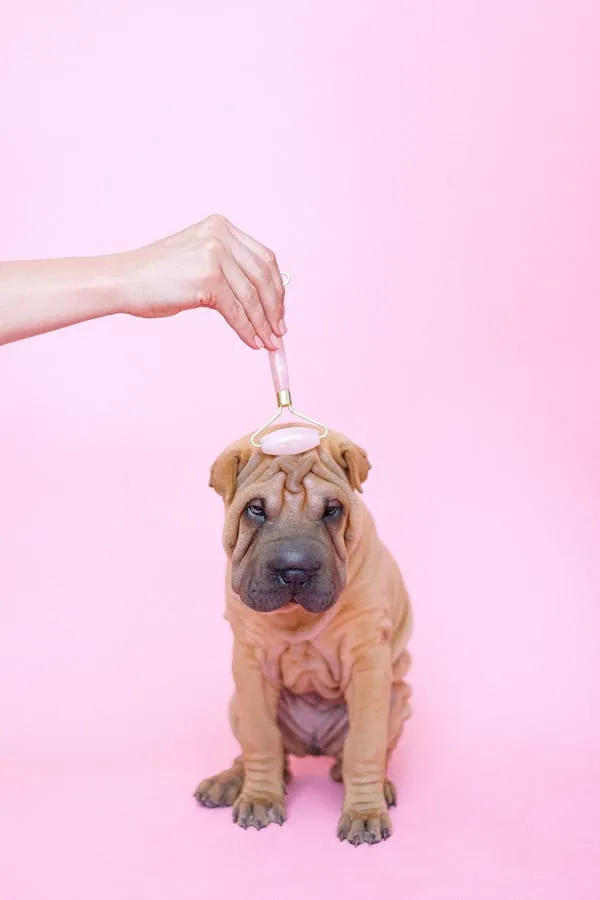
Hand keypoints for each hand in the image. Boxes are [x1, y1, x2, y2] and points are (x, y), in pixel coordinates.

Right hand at [122, 215, 286, 349]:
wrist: (123, 281)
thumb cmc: (156, 277)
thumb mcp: (198, 261)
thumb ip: (227, 270)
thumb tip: (260, 301)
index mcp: (220, 226)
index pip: (263, 258)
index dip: (276, 287)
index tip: (279, 309)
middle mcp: (220, 235)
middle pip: (264, 276)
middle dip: (275, 307)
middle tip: (279, 330)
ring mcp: (215, 255)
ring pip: (252, 297)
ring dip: (264, 323)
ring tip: (269, 342)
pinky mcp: (208, 279)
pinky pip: (236, 311)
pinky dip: (247, 330)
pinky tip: (253, 342)